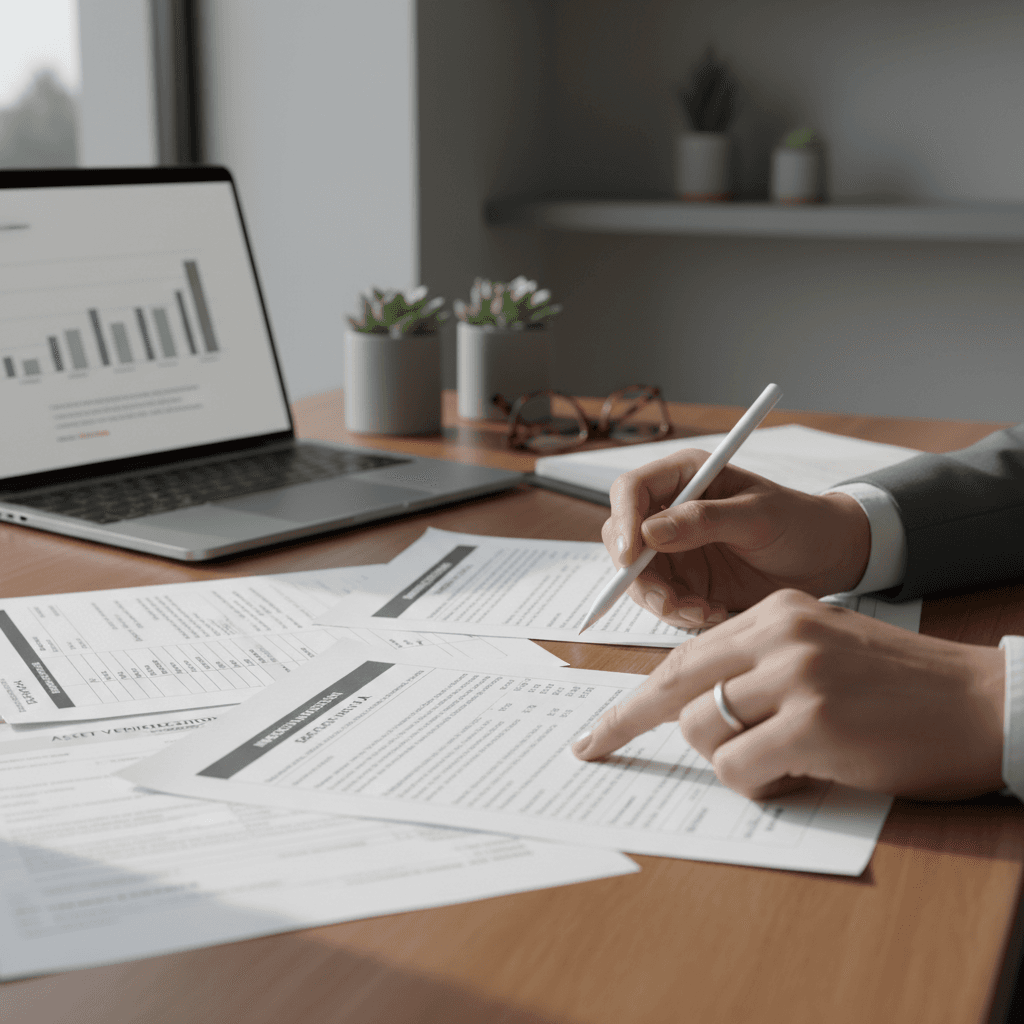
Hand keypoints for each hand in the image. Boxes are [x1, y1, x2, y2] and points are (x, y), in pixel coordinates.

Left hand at [572, 589, 1004, 800]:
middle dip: (625, 721)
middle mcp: (779, 634)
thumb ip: (756, 667)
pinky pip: (739, 768)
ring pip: (703, 730)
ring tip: (777, 762)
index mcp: (775, 612)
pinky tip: (794, 775)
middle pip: (673, 683)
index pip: (683, 654)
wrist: (980, 703)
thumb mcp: (819, 650)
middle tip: (594, 746)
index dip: (634, 694)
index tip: (598, 725)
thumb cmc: (898, 686)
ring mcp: (796, 676)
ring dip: (725, 760)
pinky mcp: (814, 724)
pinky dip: (754, 784)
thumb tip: (694, 707)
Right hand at [601, 450, 872, 627]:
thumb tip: (649, 532)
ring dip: (660, 600)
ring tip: (701, 611)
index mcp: (685, 477)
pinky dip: (680, 613)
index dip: (623, 521)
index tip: (630, 556)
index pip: (631, 491)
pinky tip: (711, 613)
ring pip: (638, 577)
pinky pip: (663, 602)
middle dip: (636, 573)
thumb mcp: (759, 516)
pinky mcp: (686, 582)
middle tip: (665, 600)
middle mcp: (670, 511)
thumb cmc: (800, 522)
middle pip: (623, 538)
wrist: (827, 558)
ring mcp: (675, 549)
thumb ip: (704, 520)